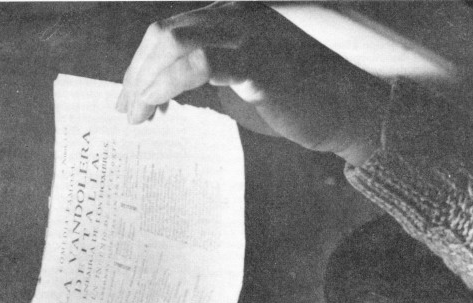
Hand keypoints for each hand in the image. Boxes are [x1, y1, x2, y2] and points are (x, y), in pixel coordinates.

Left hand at [116, 1, 387, 164]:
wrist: (345, 111)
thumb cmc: (298, 102)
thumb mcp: (243, 87)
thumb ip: (208, 82)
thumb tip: (170, 95)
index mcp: (229, 19)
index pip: (170, 32)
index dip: (141, 65)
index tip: (129, 98)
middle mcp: (233, 17)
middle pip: (162, 34)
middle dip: (136, 74)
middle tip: (127, 111)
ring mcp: (244, 36)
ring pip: (172, 43)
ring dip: (146, 81)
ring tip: (140, 114)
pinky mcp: (255, 64)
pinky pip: (199, 64)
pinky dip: (170, 85)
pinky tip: (161, 107)